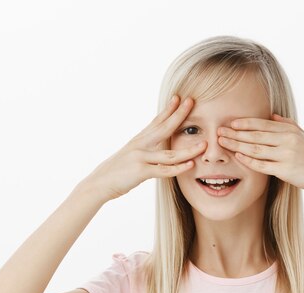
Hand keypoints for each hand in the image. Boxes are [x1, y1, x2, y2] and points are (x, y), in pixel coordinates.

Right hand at [80, 96, 205, 202]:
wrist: (99, 183)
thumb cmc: (117, 171)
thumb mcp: (130, 155)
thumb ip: (144, 148)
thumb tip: (154, 144)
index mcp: (139, 140)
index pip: (156, 121)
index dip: (168, 109)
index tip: (179, 97)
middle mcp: (140, 145)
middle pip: (164, 128)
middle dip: (179, 115)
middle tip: (192, 101)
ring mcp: (141, 157)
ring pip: (170, 154)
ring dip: (189, 150)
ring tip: (204, 144)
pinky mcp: (141, 172)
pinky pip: (163, 170)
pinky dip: (178, 168)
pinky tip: (191, 165)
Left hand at [216, 114, 303, 195]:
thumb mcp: (302, 135)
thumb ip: (286, 124)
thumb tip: (271, 115)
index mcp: (289, 131)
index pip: (263, 124)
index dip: (245, 123)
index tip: (231, 123)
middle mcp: (287, 141)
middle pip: (255, 136)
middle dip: (235, 133)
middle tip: (219, 131)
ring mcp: (286, 155)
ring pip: (256, 149)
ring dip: (237, 145)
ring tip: (223, 142)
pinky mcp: (285, 170)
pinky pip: (262, 165)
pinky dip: (248, 160)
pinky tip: (237, 156)